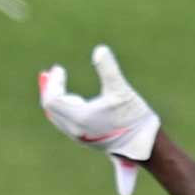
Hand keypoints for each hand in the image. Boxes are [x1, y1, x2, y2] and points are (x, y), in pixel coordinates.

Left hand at [38, 44, 160, 194]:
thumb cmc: (133, 118)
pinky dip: (64, 107)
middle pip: (51, 108)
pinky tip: (72, 99)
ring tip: (57, 81)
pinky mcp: (86, 139)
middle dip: (51, 89)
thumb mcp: (121, 91)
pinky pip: (66, 122)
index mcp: (79, 118)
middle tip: (54, 72)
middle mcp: (75, 130)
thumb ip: (109, 69)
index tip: (58, 69)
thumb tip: (99, 49)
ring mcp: (79, 136)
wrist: (144, 145)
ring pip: (58, 116)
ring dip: (57, 98)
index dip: (54, 83)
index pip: (52, 100)